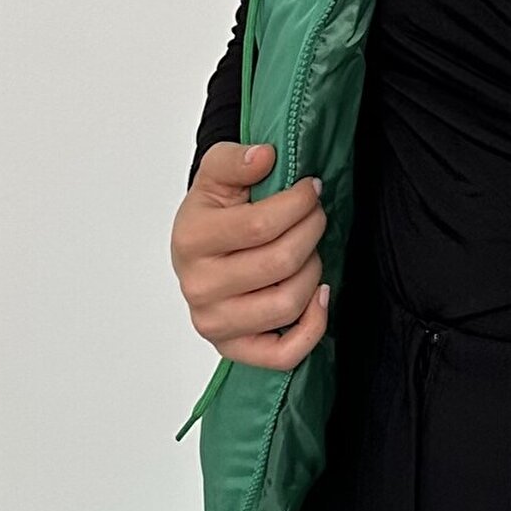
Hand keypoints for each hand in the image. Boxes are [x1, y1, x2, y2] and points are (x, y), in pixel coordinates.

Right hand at [170, 141, 328, 370]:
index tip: (311, 189)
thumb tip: (264, 156)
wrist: (199, 250)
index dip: (298, 204)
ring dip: (313, 270)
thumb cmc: (214, 213)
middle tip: (316, 216)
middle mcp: (198, 287)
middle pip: (280, 264)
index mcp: (191, 240)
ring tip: (310, 250)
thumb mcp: (216, 175)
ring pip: (287, 303)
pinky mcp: (234, 350)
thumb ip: (235, 159)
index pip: (259, 225)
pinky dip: (313, 325)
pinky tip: (320, 294)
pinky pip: (284, 354)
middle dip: (311, 232)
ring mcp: (215, 323)